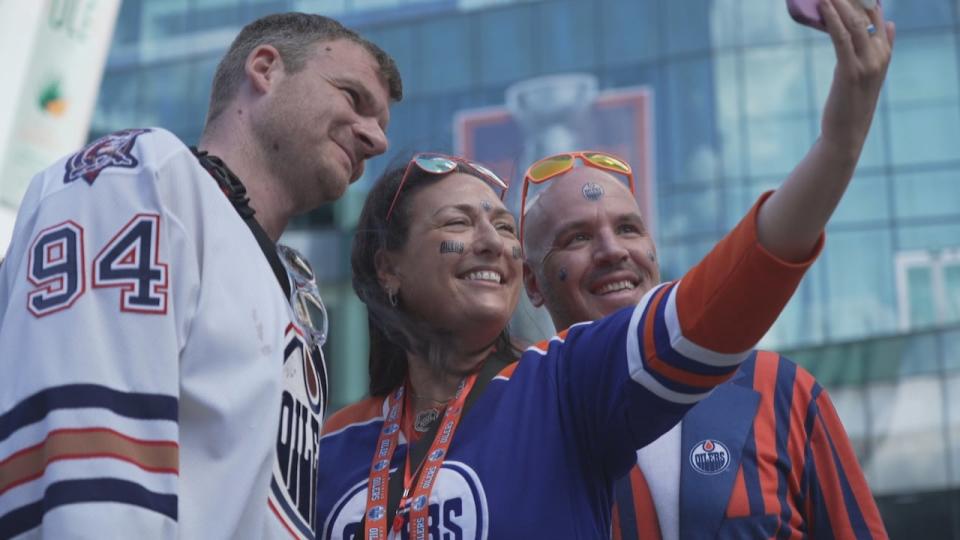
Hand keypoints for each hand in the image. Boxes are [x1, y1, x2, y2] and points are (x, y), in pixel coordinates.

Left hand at [819, 0, 895, 154]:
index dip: (864, 0)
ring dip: (838, 3)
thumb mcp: (870, 73)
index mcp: (885, 53)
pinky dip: (832, 20)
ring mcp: (867, 64)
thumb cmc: (853, 103)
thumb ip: (882, 47)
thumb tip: (890, 22)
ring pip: (853, 24)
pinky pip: (841, 39)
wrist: (847, 133)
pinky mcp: (850, 71)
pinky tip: (823, 7)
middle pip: (865, 16)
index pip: (877, 17)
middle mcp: (880, 56)